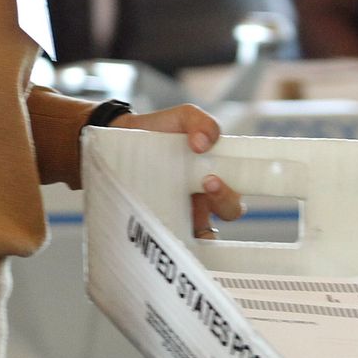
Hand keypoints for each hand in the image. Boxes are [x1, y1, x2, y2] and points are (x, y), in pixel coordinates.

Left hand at [111, 104, 244, 238]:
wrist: (121, 137)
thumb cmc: (161, 129)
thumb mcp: (184, 117)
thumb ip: (202, 122)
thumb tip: (204, 143)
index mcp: (216, 177)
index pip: (237, 195)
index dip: (235, 193)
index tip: (215, 178)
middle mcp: (204, 199)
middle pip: (227, 213)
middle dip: (223, 201)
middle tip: (206, 183)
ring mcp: (183, 212)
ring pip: (203, 233)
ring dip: (201, 228)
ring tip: (185, 214)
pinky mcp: (159, 219)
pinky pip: (172, 238)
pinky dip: (171, 240)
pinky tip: (161, 232)